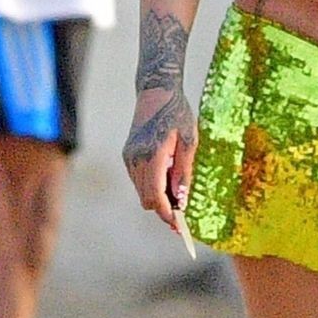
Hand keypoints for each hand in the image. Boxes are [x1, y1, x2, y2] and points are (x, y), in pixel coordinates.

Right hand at [122, 86, 197, 231]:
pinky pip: (139, 181)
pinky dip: (152, 187)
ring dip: (158, 198)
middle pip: (147, 199)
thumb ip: (184, 172)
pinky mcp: (128, 155)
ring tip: (177, 193)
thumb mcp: (189, 142)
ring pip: (142, 192)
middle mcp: (136, 159)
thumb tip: (181, 200)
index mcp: (153, 155)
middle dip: (164, 210)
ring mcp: (129, 157)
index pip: (155, 196)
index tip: (179, 225)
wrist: (156, 92)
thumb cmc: (178, 114)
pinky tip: (167, 179)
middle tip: (183, 216)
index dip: (167, 214)